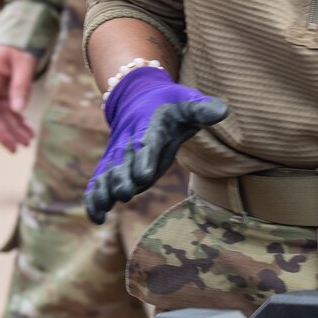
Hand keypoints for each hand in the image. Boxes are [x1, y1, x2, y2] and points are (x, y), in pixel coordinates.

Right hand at [0, 44, 39, 151]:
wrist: (19, 34)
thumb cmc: (20, 44)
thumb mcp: (24, 62)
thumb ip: (21, 85)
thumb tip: (18, 111)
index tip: (6, 140)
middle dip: (4, 132)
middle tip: (18, 148)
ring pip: (1, 114)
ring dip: (13, 128)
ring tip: (27, 141)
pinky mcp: (3, 91)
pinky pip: (8, 109)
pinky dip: (17, 121)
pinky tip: (28, 130)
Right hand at [85, 65, 227, 225]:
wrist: (138, 99)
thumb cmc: (170, 105)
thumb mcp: (186, 102)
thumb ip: (201, 109)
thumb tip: (222, 112)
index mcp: (149, 127)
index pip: (146, 144)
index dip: (144, 160)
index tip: (145, 176)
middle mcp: (129, 142)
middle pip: (123, 163)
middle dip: (122, 179)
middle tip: (125, 194)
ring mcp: (118, 155)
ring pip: (106, 174)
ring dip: (104, 191)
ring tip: (103, 209)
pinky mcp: (111, 165)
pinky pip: (98, 182)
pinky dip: (94, 198)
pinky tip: (97, 218)